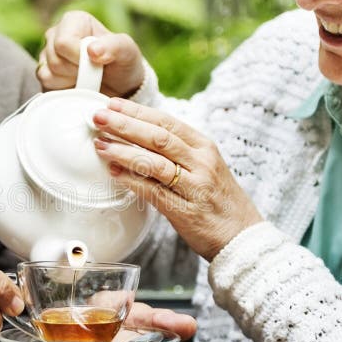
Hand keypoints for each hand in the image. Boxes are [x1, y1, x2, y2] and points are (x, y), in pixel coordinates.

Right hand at [38, 10, 144, 97]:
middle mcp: (56, 33)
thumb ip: (114, 46)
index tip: (96, 62)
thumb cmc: (122, 63)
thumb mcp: (127, 51)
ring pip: (48, 73)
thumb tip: (92, 50)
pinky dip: (63, 88)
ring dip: (71, 80)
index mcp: (74, 20)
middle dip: (76, 71)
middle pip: (55, 59)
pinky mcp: (43, 72)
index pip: (63, 42)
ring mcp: (47, 53)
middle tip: (93, 71)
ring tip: (86, 76)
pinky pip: (45, 83)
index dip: (78, 58)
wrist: (119, 86)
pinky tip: (76, 83)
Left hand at [92, 98, 263, 260]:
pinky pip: (153, 192)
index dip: (137, 112)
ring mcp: (194, 186)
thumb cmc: (218, 201)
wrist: (242, 236)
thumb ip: (178, 152)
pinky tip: (114, 173)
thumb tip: (139, 135)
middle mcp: (201, 163)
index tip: (113, 104)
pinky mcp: (185, 211)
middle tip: (99, 118)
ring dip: (123, 152)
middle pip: (158, 137)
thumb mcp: (205, 167)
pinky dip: (131, 181)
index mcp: (204, 147)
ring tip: (101, 145)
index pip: (167, 121)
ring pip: (154, 162)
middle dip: (125, 125)